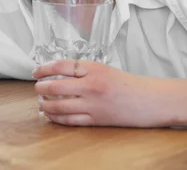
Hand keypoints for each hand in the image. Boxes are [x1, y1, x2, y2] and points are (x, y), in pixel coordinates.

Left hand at [32, 60, 170, 127]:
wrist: (150, 100)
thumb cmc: (127, 84)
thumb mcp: (104, 69)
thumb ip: (82, 70)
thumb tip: (57, 72)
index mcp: (94, 69)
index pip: (60, 66)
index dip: (44, 68)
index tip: (36, 71)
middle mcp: (91, 86)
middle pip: (55, 86)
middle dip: (40, 87)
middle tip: (37, 87)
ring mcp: (93, 104)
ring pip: (59, 105)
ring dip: (45, 104)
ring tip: (40, 102)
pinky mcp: (96, 120)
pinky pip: (69, 120)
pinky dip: (56, 118)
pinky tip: (50, 114)